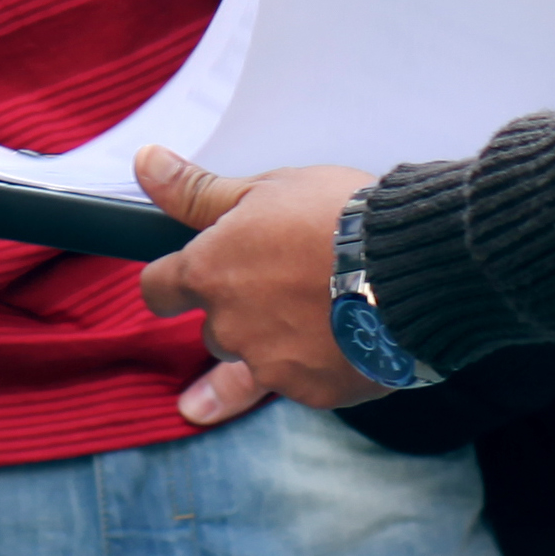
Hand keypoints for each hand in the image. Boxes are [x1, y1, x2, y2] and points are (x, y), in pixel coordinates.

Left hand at [133, 150, 377, 424]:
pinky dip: (315, 367)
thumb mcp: (264, 189)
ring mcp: (270, 364)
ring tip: (311, 320)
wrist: (409, 264)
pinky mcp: (313, 391)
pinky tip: (339, 344)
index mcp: (209, 272)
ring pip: (253, 362)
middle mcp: (229, 325)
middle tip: (281, 286)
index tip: (184, 283)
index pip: (159, 289)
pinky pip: (301, 383)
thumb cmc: (336, 217)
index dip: (170, 284)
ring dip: (272, 345)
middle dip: (237, 312)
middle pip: (213, 329)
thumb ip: (198, 191)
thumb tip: (145, 164)